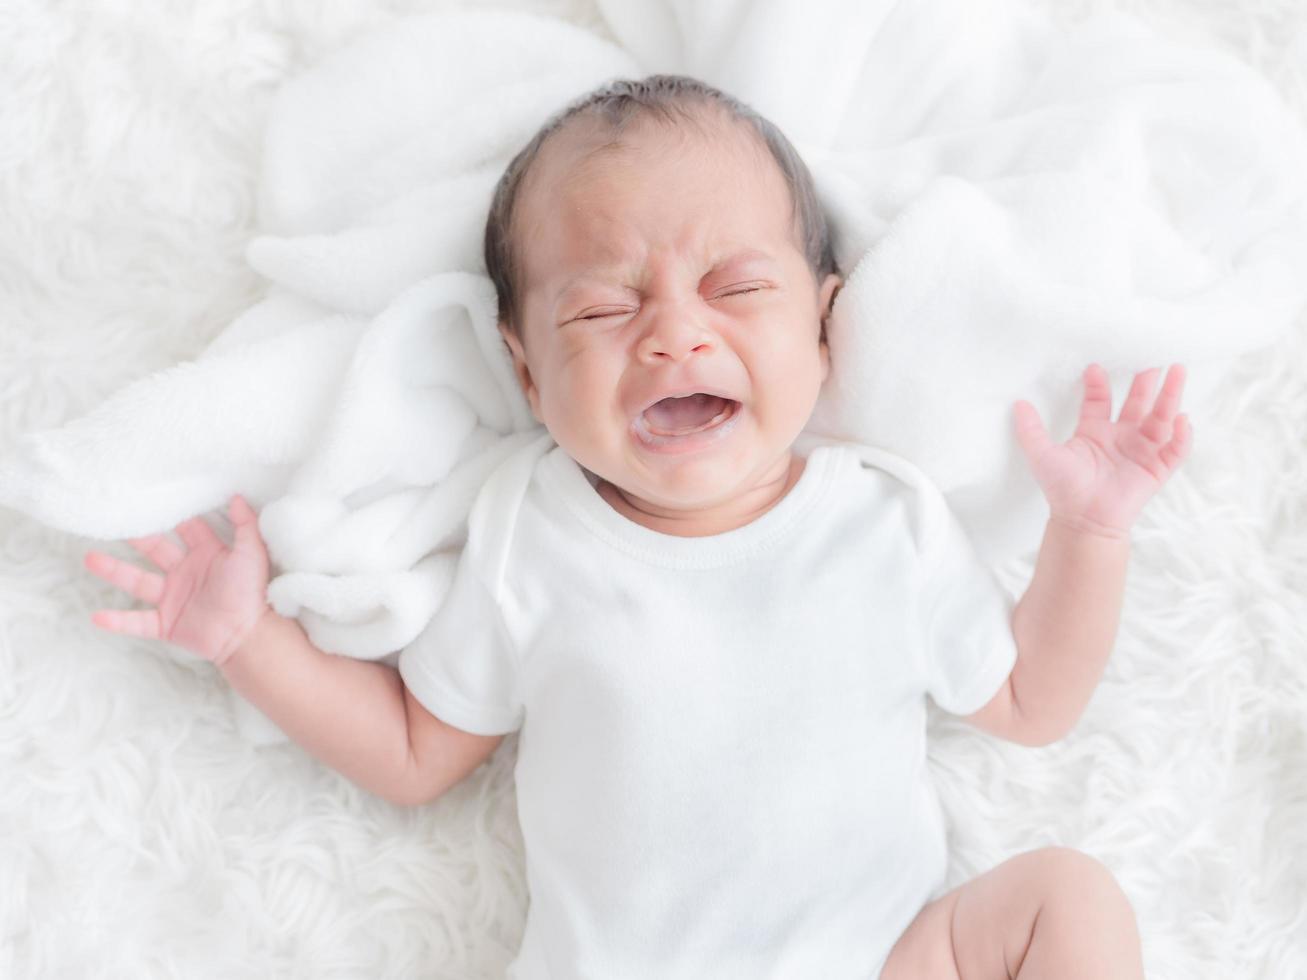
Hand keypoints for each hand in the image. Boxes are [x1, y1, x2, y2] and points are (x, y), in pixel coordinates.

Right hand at [84, 495, 271, 666]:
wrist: (249, 635)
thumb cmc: (253, 592)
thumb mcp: (252, 552)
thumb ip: (246, 524)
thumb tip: (237, 496)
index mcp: (206, 554)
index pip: (185, 528)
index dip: (172, 513)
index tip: (150, 496)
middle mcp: (186, 573)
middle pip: (155, 549)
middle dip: (135, 536)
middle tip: (112, 520)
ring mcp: (173, 599)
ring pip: (138, 582)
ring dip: (114, 571)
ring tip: (89, 558)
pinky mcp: (166, 625)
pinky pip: (137, 623)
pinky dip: (117, 622)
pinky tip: (96, 617)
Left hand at [1013, 363, 1192, 538]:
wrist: (1082, 520)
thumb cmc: (1062, 489)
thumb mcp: (1042, 455)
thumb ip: (1030, 430)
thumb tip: (1017, 403)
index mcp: (1094, 432)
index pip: (1099, 400)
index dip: (1098, 384)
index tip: (1094, 367)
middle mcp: (1120, 437)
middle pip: (1136, 402)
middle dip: (1145, 381)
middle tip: (1151, 357)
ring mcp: (1140, 451)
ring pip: (1160, 418)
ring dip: (1170, 396)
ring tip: (1177, 372)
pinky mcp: (1157, 468)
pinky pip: (1175, 450)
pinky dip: (1182, 435)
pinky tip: (1182, 418)